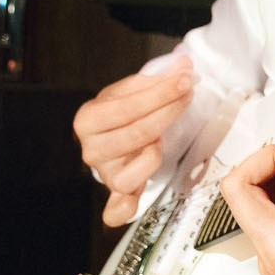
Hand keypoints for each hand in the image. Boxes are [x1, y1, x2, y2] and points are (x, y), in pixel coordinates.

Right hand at [73, 57, 193, 226]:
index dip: (159, 93)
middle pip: (134, 134)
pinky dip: (123, 209)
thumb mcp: (131, 90)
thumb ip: (155, 78)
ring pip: (133, 169)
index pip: (126, 107)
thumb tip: (182, 65)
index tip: (183, 80)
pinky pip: (116, 209)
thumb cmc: (124, 112)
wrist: (115, 132)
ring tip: (165, 135)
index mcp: (88, 119)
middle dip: (166, 112)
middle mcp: (92, 149)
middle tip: (187, 95)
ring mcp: (105, 173)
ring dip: (155, 151)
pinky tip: (134, 202)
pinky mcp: (118, 192)